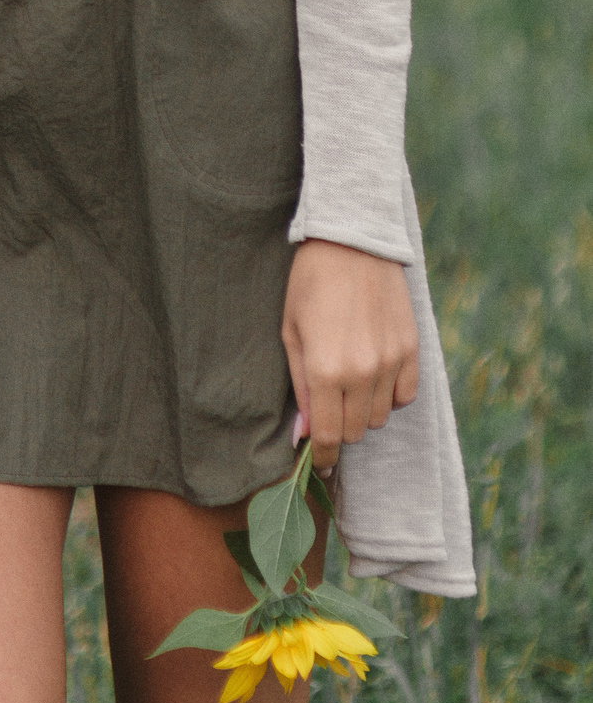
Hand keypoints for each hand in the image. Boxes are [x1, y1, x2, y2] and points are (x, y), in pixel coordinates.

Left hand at [281, 238, 419, 471]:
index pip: (328, 437)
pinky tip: (374, 370)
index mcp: (325, 371)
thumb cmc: (310, 284)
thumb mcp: (291, 332)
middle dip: (340, 426)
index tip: (318, 462)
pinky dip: (389, 394)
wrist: (353, 240)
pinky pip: (405, 396)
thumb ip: (299, 387)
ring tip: (349, 378)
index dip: (322, 455)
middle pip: (356, 431)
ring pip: (381, 417)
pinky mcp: (412, 350)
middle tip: (329, 404)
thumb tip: (303, 435)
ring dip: (363, 409)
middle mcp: (361, 373)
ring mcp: (391, 363)